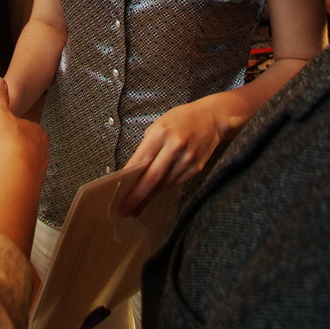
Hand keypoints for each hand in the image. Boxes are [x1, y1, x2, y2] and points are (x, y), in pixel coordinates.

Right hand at [0, 76, 47, 188]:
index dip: (12, 131)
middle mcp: (42, 149)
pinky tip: (7, 179)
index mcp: (36, 130)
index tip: (2, 135)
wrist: (16, 173)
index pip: (25, 128)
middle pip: (27, 147)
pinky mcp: (37, 184)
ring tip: (2, 166)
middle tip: (0, 152)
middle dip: (15, 150)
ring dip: (16, 165)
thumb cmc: (8, 142)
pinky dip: (17, 179)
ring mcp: (41, 167)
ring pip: (28, 164)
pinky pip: (26, 180)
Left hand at [118, 97, 223, 216]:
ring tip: (136, 207)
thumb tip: (135, 171)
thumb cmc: (182, 120)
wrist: (211, 119)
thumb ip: (148, 146)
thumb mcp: (159, 125)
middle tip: (124, 209)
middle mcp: (175, 146)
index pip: (141, 161)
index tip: (118, 191)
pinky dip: (163, 189)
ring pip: (164, 184)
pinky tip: (154, 195)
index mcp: (162, 132)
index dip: (128, 179)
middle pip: (152, 178)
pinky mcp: (196, 168)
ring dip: (149, 197)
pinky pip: (175, 182)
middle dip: (137, 196)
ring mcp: (187, 159)